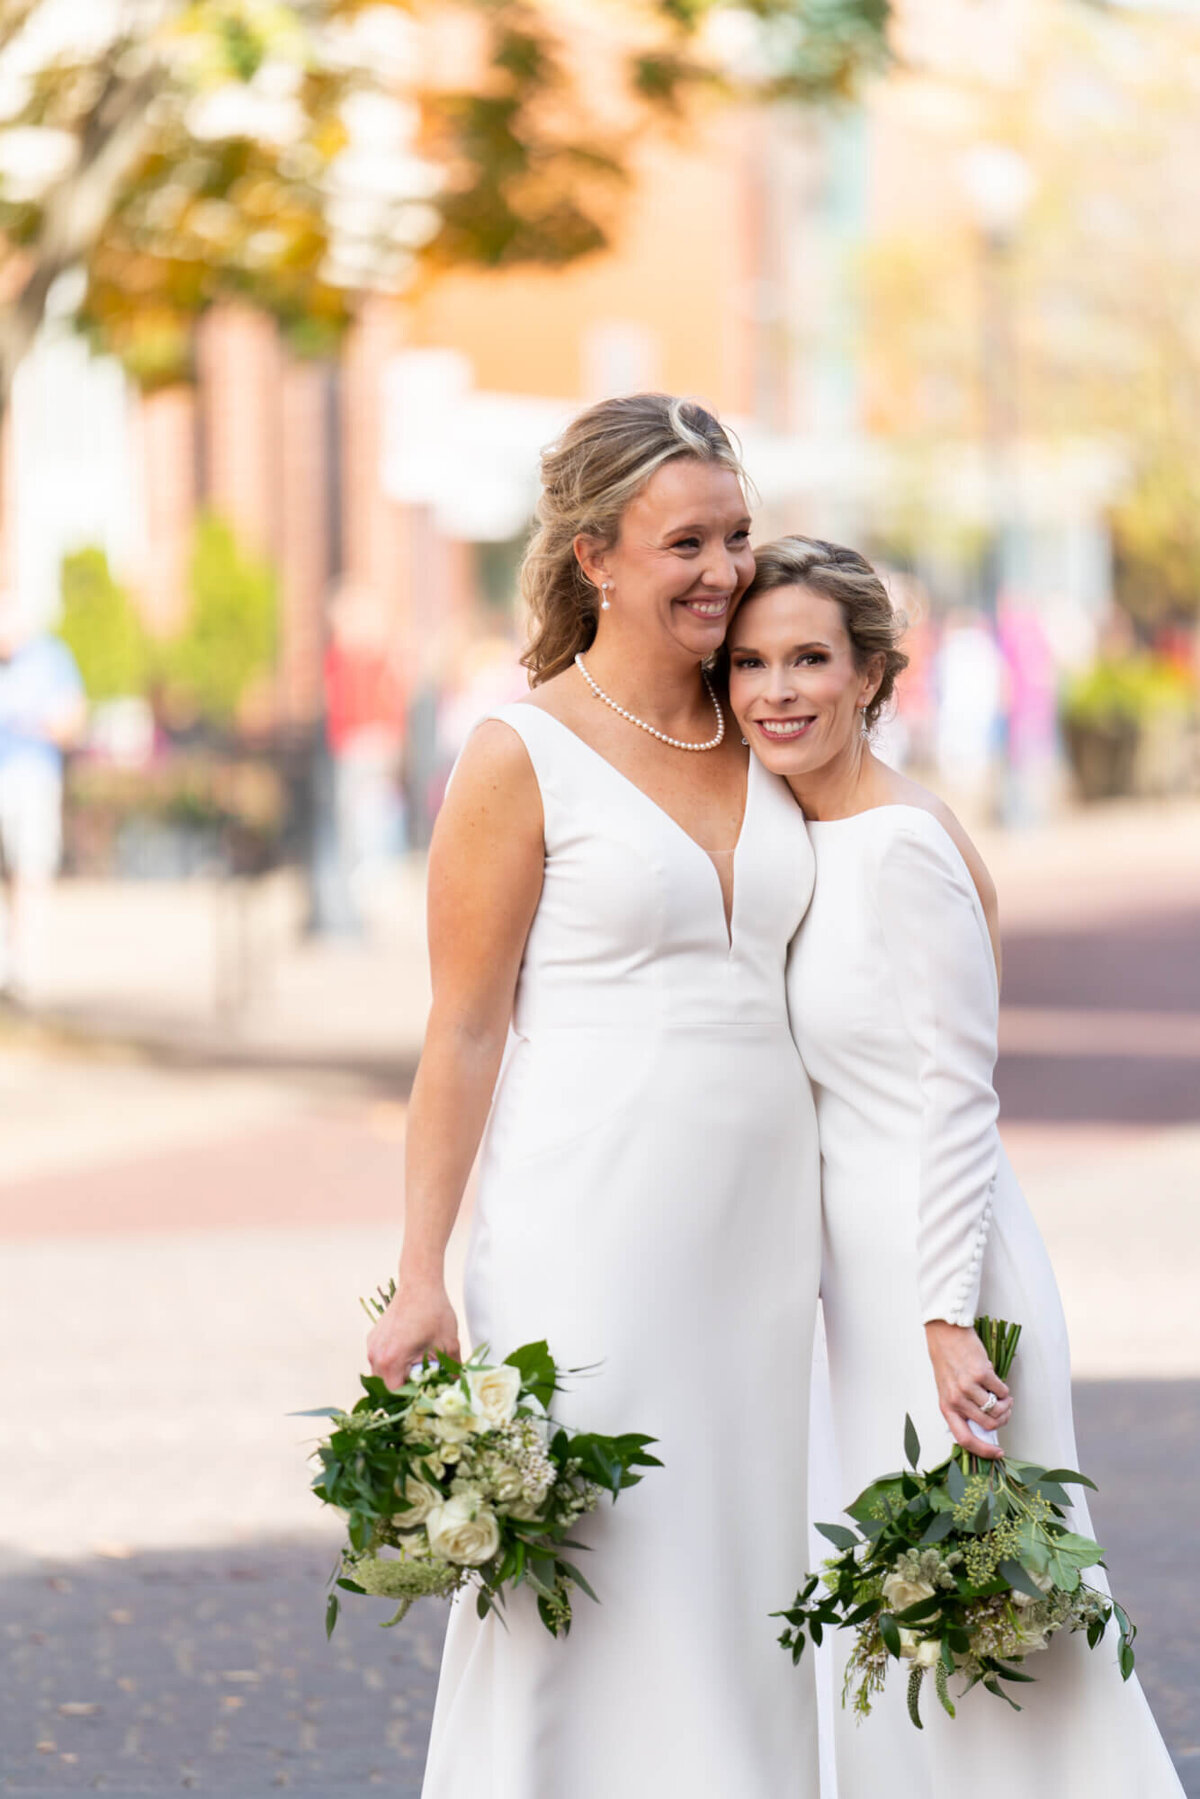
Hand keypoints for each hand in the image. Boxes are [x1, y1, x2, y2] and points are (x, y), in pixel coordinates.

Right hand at [367, 1279, 460, 1390]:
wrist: (419, 1283)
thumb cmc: (433, 1312)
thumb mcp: (448, 1345)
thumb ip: (452, 1371)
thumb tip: (455, 1389)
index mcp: (391, 1360)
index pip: (396, 1395)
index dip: (412, 1398)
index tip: (427, 1394)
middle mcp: (375, 1356)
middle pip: (387, 1387)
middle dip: (406, 1388)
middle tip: (425, 1383)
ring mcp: (372, 1346)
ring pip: (382, 1375)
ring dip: (399, 1376)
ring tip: (419, 1367)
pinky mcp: (373, 1339)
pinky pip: (381, 1360)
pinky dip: (394, 1363)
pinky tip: (411, 1353)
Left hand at [924, 1320, 1011, 1460]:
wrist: (945, 1333)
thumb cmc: (947, 1361)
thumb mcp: (948, 1389)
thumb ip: (962, 1408)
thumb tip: (987, 1427)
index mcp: (946, 1407)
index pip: (965, 1439)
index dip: (984, 1451)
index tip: (998, 1453)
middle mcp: (956, 1400)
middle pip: (989, 1426)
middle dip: (1003, 1420)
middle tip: (1005, 1410)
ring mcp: (968, 1387)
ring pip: (998, 1410)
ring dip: (1006, 1405)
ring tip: (1003, 1396)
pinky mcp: (981, 1374)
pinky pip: (1002, 1391)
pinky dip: (1004, 1390)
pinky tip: (997, 1381)